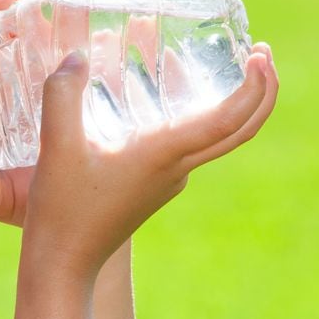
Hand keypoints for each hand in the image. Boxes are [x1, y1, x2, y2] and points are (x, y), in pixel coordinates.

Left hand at [0, 0, 92, 226]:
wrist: (90, 219)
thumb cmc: (39, 210)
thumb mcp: (3, 202)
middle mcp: (23, 87)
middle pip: (6, 35)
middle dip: (1, 7)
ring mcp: (60, 77)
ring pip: (45, 26)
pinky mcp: (97, 75)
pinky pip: (92, 32)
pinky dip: (89, 0)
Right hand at [23, 42, 278, 280]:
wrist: (62, 264)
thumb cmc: (62, 210)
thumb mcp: (56, 147)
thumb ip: (62, 96)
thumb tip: (76, 58)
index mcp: (165, 157)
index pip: (231, 120)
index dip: (256, 85)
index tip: (260, 54)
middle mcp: (176, 170)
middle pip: (241, 131)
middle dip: (261, 91)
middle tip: (261, 53)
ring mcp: (167, 182)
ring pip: (214, 138)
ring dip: (229, 102)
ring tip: (215, 65)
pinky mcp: (152, 188)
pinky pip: (187, 147)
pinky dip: (194, 118)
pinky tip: (165, 104)